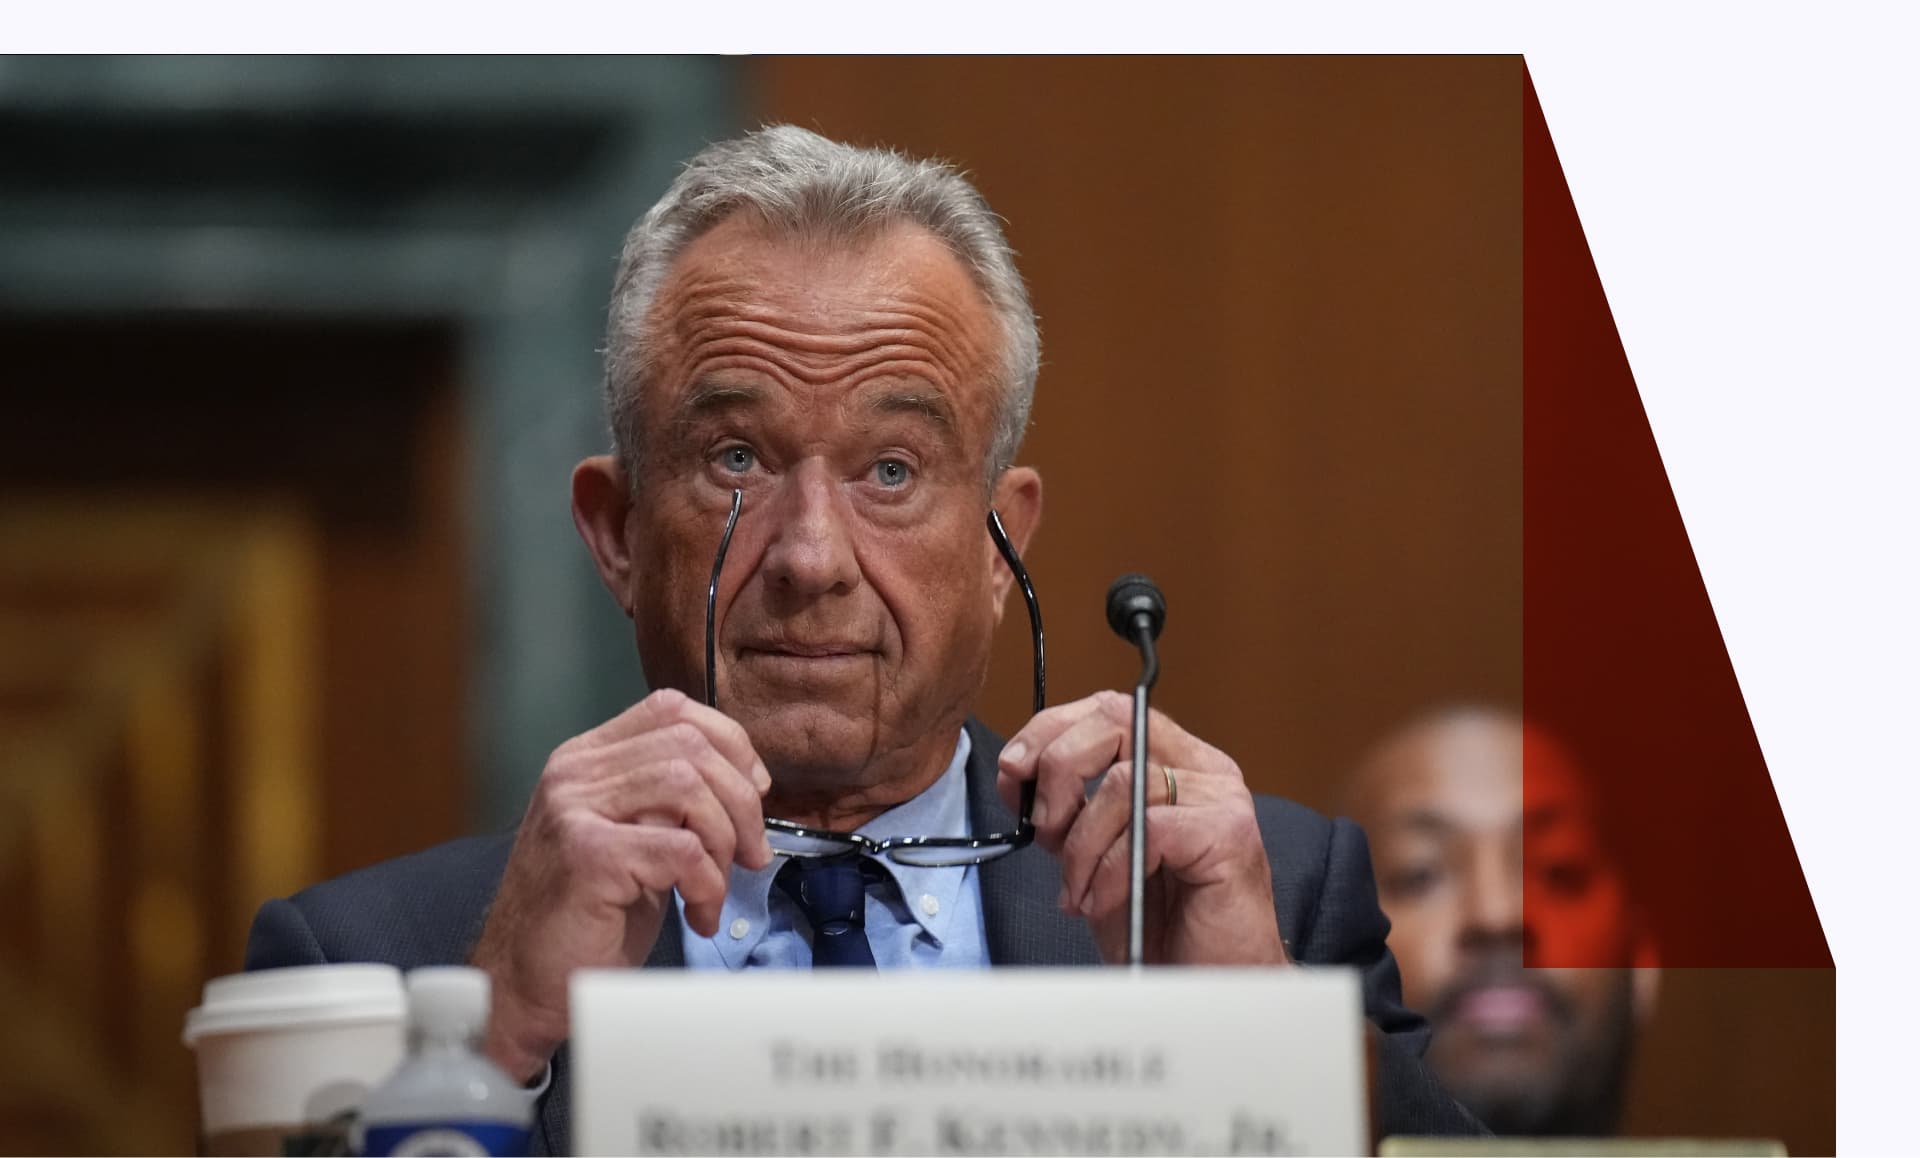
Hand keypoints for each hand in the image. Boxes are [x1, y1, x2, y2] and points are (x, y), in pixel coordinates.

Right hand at [469, 688, 773, 1079]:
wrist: (526, 984)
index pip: (671, 710)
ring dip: (724, 843)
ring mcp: (574, 810)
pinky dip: (708, 885)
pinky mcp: (588, 856)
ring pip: (689, 788)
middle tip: (751, 855)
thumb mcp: (634, 838)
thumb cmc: (589, 918)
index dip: (729, 744)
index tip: (754, 792)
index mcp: (585, 759)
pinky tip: (699, 915)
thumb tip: (750, 782)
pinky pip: (682, 850)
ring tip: (715, 889)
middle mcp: (573, 773)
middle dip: (740, 802)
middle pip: (690, 746)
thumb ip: (673, 799)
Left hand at [996, 690, 1289, 965]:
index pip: (1106, 710)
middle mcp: (1204, 768)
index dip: (1049, 732)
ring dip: (1081, 844)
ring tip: (1080, 891)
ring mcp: (1221, 798)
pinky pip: (1146, 828)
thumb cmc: (1157, 928)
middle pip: (1114, 720)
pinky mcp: (1228, 834)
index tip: (1013, 775)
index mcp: (1174, 762)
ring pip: (1121, 781)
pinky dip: (1110, 869)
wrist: (1204, 988)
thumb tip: (1018, 774)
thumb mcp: (1095, 856)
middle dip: (1059, 772)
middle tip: (1044, 831)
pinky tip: (1104, 902)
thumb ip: (1069, 810)